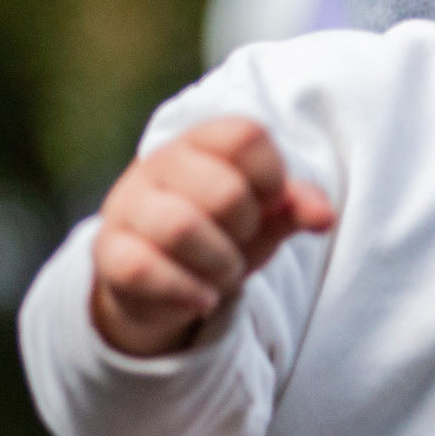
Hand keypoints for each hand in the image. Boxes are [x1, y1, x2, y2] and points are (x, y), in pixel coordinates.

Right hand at [90, 117, 335, 356]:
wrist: (155, 280)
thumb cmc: (218, 234)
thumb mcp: (261, 218)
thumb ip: (294, 206)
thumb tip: (325, 216)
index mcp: (201, 142)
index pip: (246, 136)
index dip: (272, 177)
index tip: (269, 202)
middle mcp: (160, 165)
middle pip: (224, 190)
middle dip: (246, 229)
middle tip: (240, 241)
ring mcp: (129, 207)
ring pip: (181, 228)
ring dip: (220, 263)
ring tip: (225, 274)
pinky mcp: (109, 252)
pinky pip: (144, 269)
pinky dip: (187, 291)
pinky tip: (203, 299)